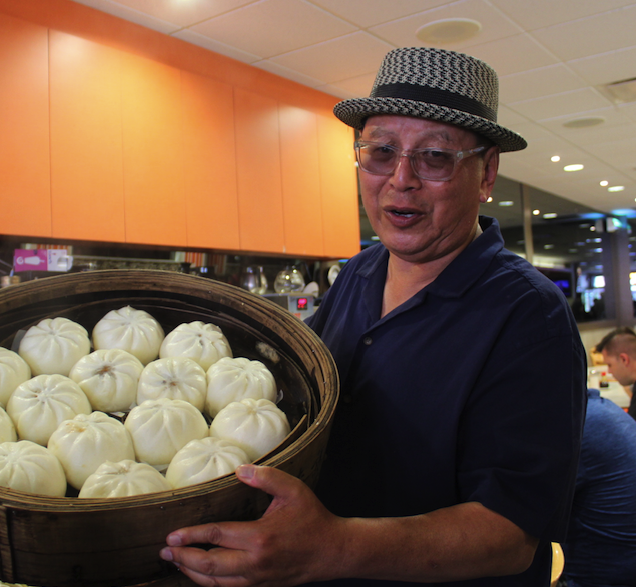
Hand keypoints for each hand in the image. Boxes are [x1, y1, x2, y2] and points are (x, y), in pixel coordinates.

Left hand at [160, 464, 345, 586]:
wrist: (333, 551)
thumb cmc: (312, 517)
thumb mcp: (293, 489)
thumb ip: (266, 477)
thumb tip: (239, 469)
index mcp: (260, 537)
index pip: (216, 537)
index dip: (191, 535)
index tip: (172, 534)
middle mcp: (255, 562)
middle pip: (209, 565)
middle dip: (183, 558)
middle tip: (165, 550)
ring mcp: (257, 578)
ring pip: (216, 582)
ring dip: (192, 573)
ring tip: (176, 562)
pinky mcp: (262, 586)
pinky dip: (210, 582)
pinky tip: (202, 574)